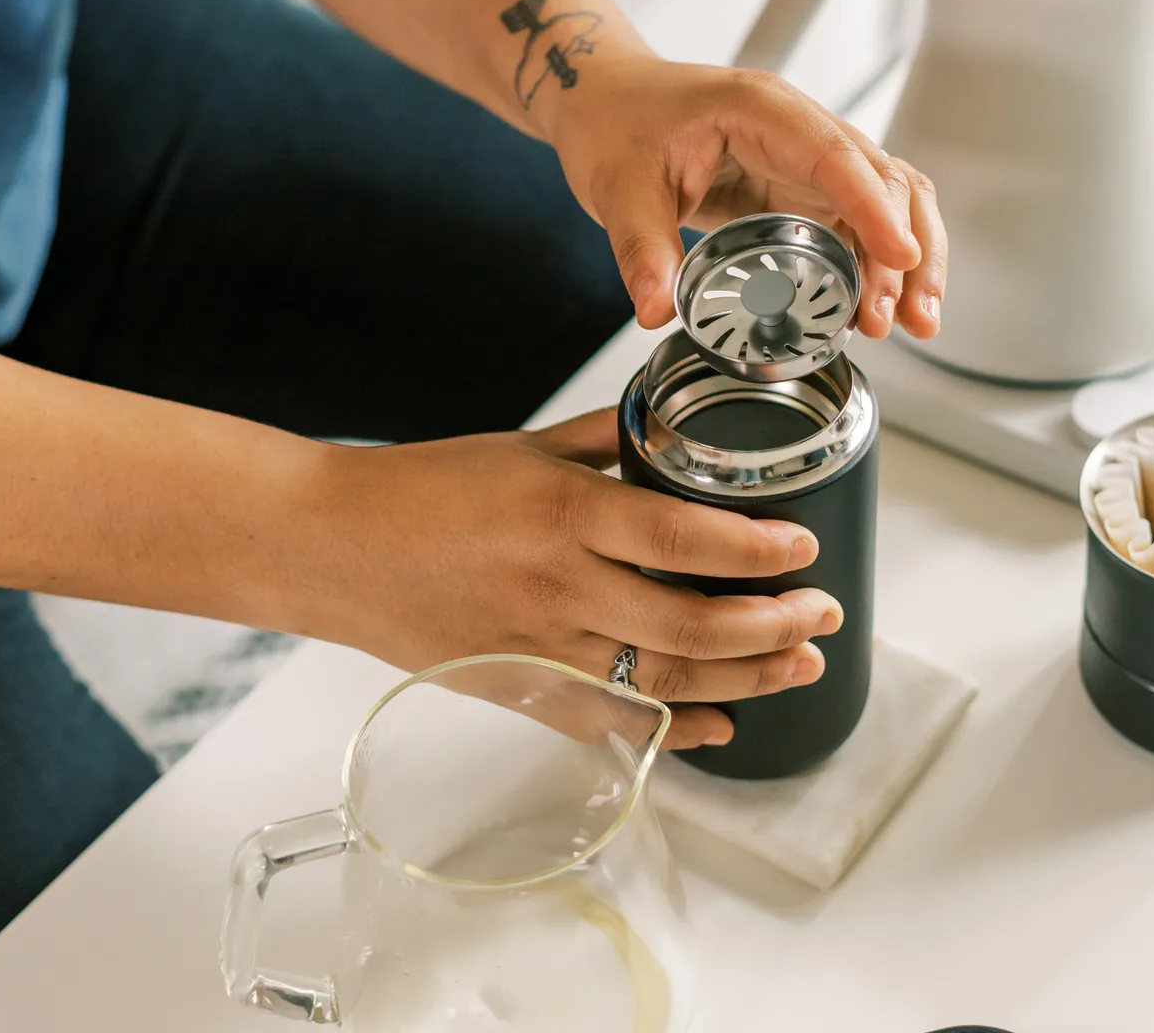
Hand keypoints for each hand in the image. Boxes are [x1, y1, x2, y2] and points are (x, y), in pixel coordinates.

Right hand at [283, 409, 843, 749]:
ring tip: (797, 667)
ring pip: (662, 682)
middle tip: (822, 617)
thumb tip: (676, 424)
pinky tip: (721, 724)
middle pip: (690, 625)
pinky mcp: (517, 687)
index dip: (757, 552)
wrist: (331, 545)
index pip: (683, 538)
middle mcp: (557, 586)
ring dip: (744, 681)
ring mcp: (538, 647)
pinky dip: (671, 730)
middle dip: (773, 627)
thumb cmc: (421, 489)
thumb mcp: (522, 446)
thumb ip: (607, 440)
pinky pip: (608, 723)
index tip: (805, 550)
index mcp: (562, 512)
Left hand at [545, 55, 946, 340]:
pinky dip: (879, 262)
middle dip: (905, 251)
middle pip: (883, 179)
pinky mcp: (800, 187)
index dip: (874, 209)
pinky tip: (880, 306)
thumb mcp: (619, 189)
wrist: (604, 102)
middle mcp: (798, 128)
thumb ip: (642, 249)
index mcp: (761, 111)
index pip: (835, 157)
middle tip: (897, 318)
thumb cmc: (617, 124)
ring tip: (915, 322)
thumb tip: (658, 310)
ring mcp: (805, 157)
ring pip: (888, 199)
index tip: (901, 257)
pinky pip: (859, 220)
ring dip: (910, 260)